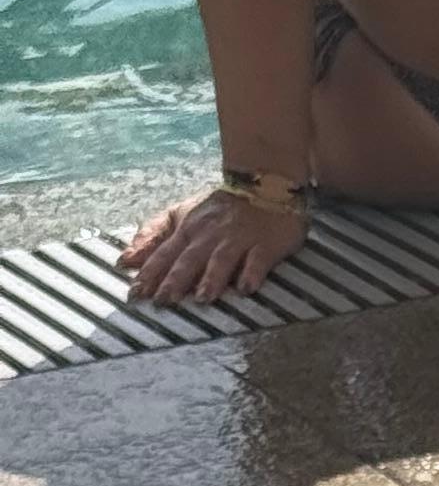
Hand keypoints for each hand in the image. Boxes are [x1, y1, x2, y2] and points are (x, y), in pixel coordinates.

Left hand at [117, 185, 309, 307]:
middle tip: (163, 301)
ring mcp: (238, 239)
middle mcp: (209, 235)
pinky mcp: (265, 244)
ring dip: (212, 278)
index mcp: (187, 229)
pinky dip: (252, 273)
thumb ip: (153, 236)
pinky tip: (246, 288)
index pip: (164, 254)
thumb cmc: (218, 209)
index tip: (135, 294)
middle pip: (189, 259)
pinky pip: (258, 260)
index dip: (149, 273)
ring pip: (222, 259)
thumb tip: (125, 260)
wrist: (261, 185)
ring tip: (202, 298)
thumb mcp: (180, 215)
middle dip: (175, 279)